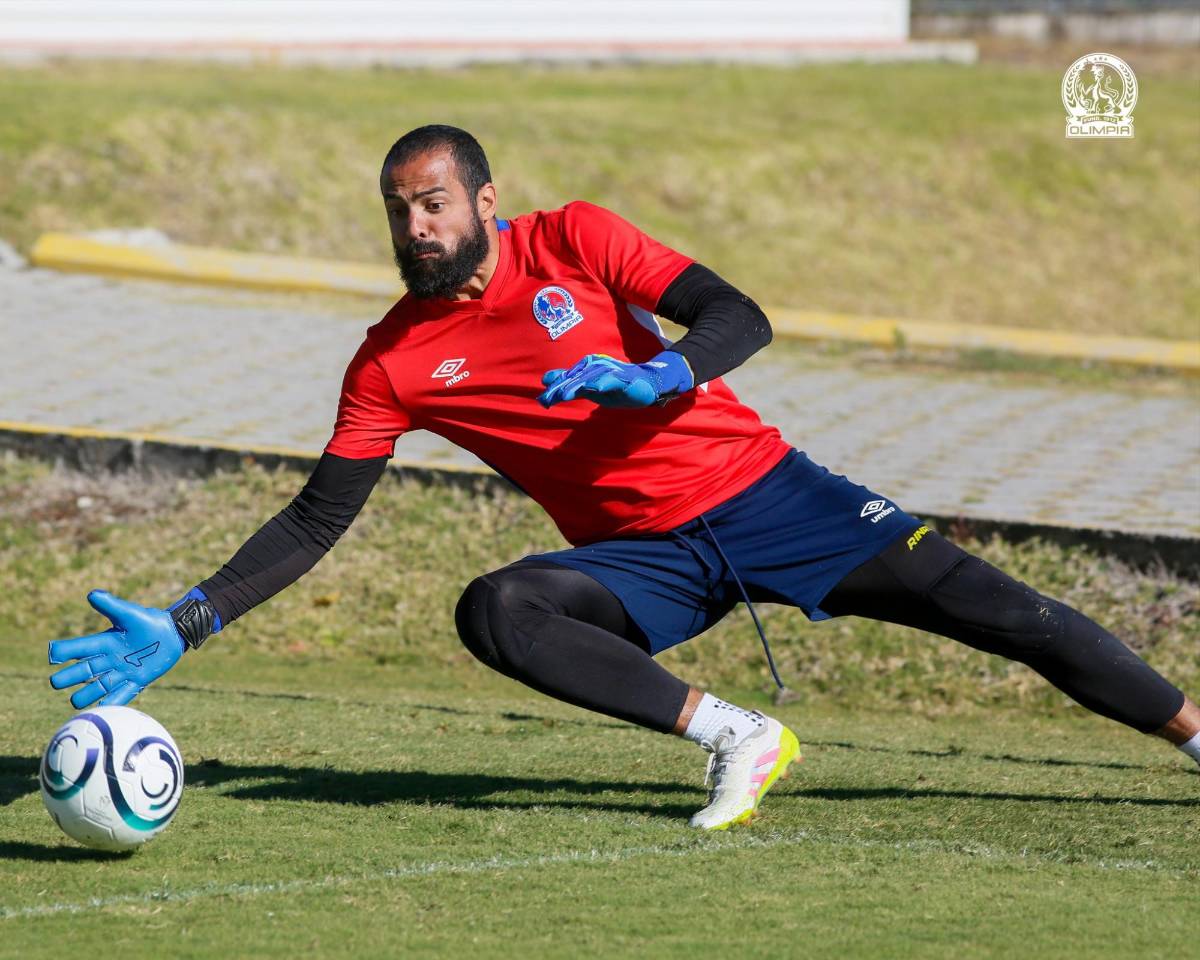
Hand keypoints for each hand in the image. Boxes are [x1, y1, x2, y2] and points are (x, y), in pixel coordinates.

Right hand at [48, 590, 185, 707]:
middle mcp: (109, 659)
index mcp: (104, 642)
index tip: (52, 656)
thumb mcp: (130, 613)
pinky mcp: (137, 680)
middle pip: (83, 671)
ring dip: (86, 694)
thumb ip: (112, 605)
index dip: (65, 651)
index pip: (79, 648)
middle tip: (55, 682)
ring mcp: (122, 671)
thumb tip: (91, 594)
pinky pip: (122, 694)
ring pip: (98, 687)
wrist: (173, 633)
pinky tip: (102, 710)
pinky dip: (112, 702)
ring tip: (74, 702)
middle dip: (68, 676)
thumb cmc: (149, 621)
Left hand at [537, 351, 692, 408]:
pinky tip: (595, 389)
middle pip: (575, 378)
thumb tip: (545, 380)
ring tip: (564, 394)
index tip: (542, 401)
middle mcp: (596, 366)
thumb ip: (568, 382)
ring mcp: (610, 371)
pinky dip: (603, 383)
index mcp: (587, 367)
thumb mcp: (588, 385)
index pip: (568, 379)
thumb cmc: (615, 384)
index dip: (554, 390)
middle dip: (561, 389)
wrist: (646, 384)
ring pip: (590, 378)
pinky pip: (612, 380)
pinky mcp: (623, 378)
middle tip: (548, 400)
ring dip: (577, 385)